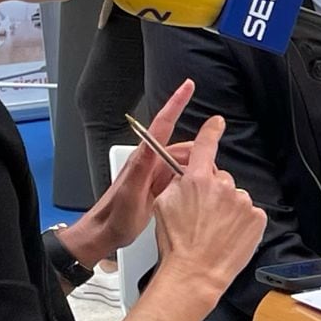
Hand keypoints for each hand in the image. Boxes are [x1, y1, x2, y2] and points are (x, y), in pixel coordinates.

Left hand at [61, 80, 195, 266]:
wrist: (106, 234)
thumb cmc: (115, 216)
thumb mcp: (129, 193)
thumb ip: (140, 168)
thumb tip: (151, 145)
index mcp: (143, 159)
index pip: (162, 124)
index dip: (176, 103)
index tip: (188, 87)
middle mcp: (150, 163)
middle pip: (181, 146)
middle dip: (200, 149)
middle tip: (214, 160)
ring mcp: (155, 175)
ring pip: (185, 163)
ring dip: (198, 168)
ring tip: (209, 181)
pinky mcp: (159, 187)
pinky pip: (182, 177)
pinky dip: (193, 179)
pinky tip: (200, 190)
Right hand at [151, 114, 266, 297]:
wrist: (195, 272)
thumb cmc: (176, 244)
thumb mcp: (163, 204)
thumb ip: (177, 183)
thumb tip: (185, 176)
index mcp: (197, 180)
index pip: (206, 146)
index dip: (211, 132)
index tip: (217, 123)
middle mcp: (223, 187)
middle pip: (221, 180)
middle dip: (213, 192)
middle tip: (202, 216)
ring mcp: (242, 202)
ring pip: (235, 198)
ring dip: (227, 209)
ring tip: (214, 230)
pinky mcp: (256, 218)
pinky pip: (249, 214)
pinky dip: (241, 222)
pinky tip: (228, 235)